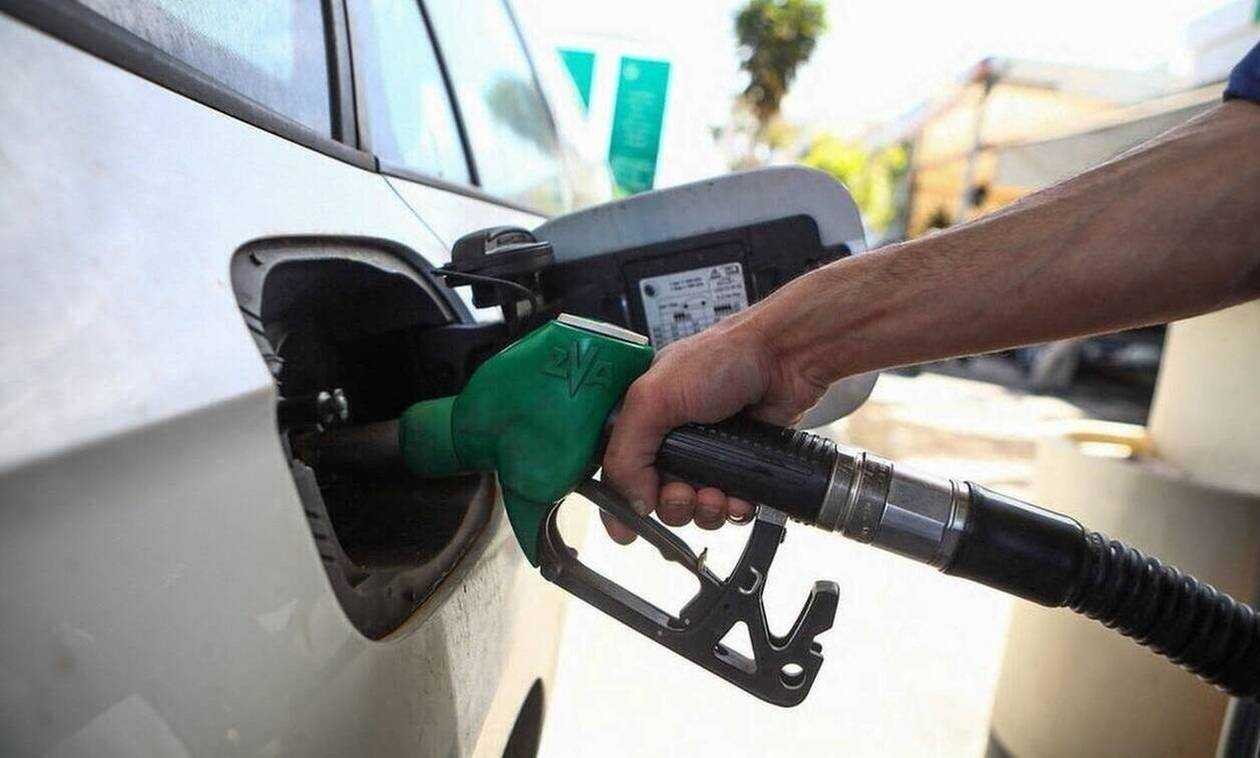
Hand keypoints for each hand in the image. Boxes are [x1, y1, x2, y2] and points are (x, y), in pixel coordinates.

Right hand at [600, 313, 828, 542]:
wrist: (784, 358)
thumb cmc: (722, 359)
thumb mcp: (655, 397)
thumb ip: (627, 451)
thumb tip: (631, 500)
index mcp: (641, 418)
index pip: (616, 470)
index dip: (619, 502)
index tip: (626, 530)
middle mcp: (670, 439)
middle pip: (655, 499)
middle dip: (671, 506)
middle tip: (684, 492)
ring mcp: (705, 455)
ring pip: (692, 509)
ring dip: (704, 511)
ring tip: (718, 493)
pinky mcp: (738, 466)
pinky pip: (728, 507)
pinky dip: (733, 510)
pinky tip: (740, 498)